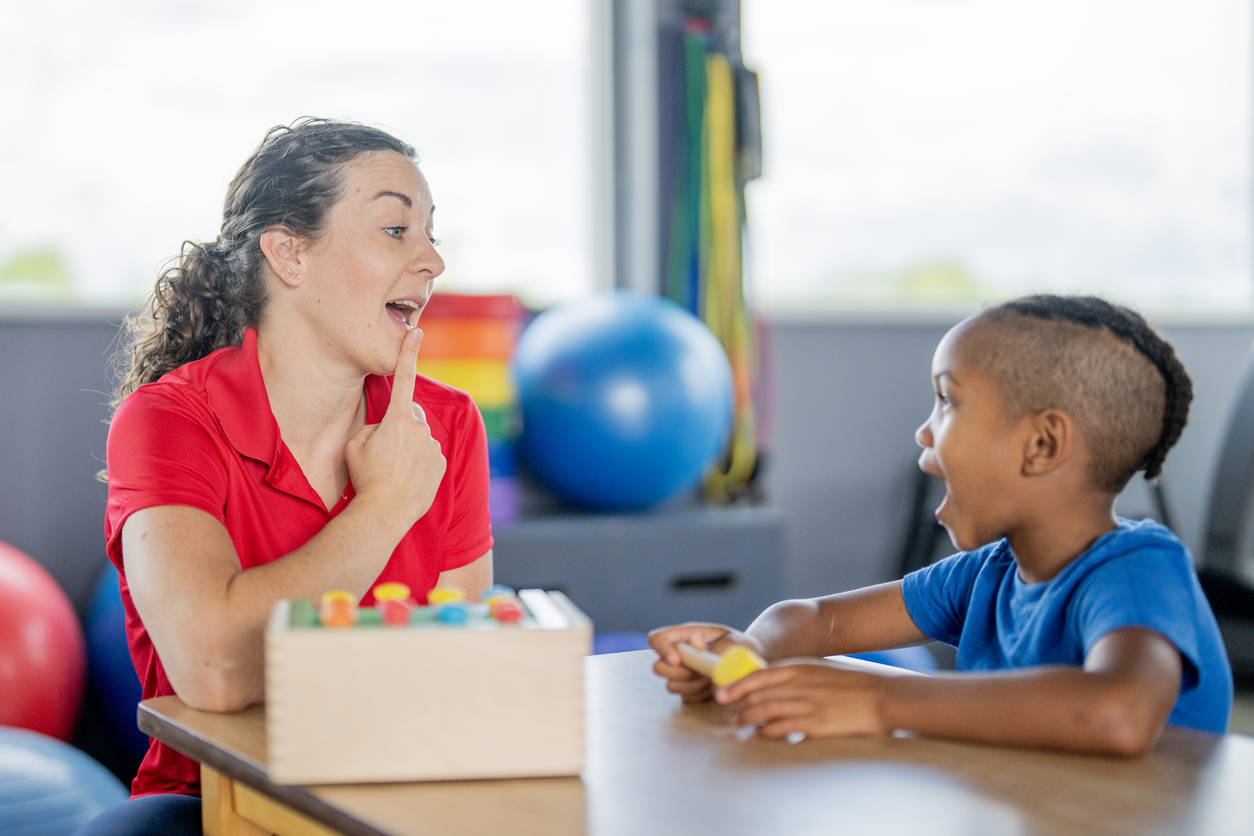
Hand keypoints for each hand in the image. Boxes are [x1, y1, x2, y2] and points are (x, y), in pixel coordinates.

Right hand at [345, 328, 446, 530]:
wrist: (385, 511)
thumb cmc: (366, 477)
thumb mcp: (355, 445)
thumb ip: (371, 426)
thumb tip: (384, 427)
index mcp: (398, 418)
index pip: (403, 377)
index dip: (409, 353)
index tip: (417, 332)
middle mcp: (420, 428)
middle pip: (410, 414)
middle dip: (399, 424)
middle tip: (383, 450)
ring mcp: (433, 446)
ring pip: (420, 437)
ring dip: (408, 446)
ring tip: (392, 469)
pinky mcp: (441, 464)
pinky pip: (429, 455)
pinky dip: (418, 462)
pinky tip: (406, 478)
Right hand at [648, 622, 761, 702]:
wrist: (751, 665)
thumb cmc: (741, 648)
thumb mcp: (733, 643)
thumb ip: (714, 646)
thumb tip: (698, 649)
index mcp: (685, 636)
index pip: (657, 639)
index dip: (662, 650)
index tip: (678, 660)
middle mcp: (678, 655)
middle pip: (659, 667)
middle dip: (680, 673)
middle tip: (702, 673)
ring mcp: (681, 674)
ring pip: (671, 686)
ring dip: (693, 685)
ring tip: (713, 679)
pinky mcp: (688, 691)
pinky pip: (685, 698)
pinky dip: (700, 696)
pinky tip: (714, 688)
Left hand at [715, 660, 888, 738]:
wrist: (882, 696)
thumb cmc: (852, 684)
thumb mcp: (820, 671)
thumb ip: (796, 677)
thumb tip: (772, 688)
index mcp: (800, 668)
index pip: (758, 675)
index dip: (736, 685)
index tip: (721, 693)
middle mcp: (799, 684)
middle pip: (757, 695)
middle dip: (736, 705)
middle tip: (726, 715)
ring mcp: (807, 704)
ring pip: (765, 711)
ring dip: (746, 719)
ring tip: (736, 726)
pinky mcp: (816, 724)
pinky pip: (783, 728)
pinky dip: (766, 732)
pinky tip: (758, 735)